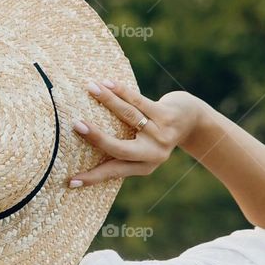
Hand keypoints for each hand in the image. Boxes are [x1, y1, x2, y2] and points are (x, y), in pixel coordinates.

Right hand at [67, 82, 199, 185]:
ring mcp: (161, 133)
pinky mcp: (166, 114)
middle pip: (120, 148)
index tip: (71, 181)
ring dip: (107, 100)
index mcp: (144, 166)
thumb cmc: (156, 134)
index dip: (93, 177)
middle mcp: (153, 153)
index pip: (113, 172)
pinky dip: (121, 91)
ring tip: (90, 88)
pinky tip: (107, 83)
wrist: (193, 121)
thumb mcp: (143, 149)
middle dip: (97, 137)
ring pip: (128, 115)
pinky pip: (139, 101)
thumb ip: (122, 151)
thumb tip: (84, 146)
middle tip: (75, 125)